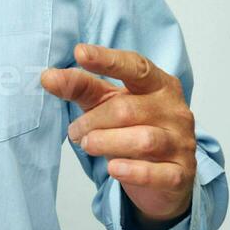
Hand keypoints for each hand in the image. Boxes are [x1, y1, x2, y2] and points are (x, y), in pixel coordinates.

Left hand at [40, 43, 195, 224]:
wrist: (165, 176)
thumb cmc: (135, 129)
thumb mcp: (107, 103)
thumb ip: (82, 87)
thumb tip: (48, 77)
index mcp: (159, 85)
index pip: (136, 67)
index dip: (108, 60)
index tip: (80, 53)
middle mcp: (175, 110)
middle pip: (128, 109)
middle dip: (93, 120)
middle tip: (75, 131)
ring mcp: (181, 143)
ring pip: (143, 140)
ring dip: (107, 142)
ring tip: (87, 144)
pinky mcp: (181, 174)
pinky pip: (157, 173)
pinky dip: (133, 171)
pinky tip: (113, 168)